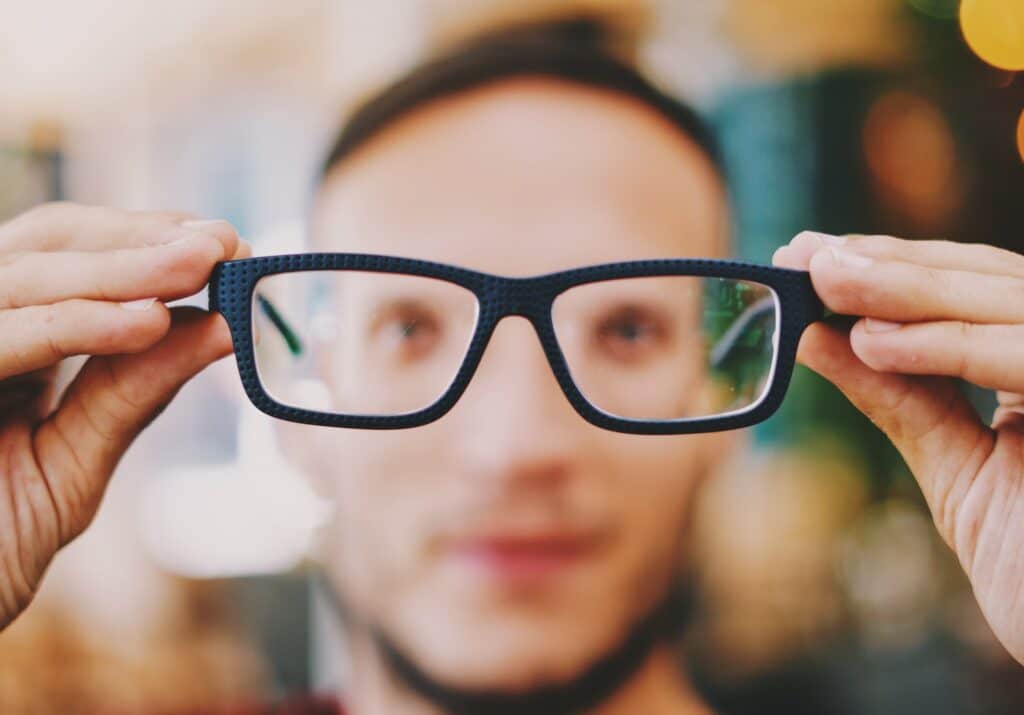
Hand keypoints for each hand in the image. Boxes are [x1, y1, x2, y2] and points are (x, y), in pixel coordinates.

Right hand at [0, 203, 249, 627]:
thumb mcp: (75, 459)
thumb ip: (134, 390)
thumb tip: (222, 324)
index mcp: (5, 338)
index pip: (67, 254)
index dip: (143, 237)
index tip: (224, 241)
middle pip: (43, 242)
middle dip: (138, 239)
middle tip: (223, 243)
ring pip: (25, 277)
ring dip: (121, 268)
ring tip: (203, 267)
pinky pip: (2, 339)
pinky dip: (77, 325)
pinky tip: (148, 323)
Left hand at [774, 231, 1023, 663]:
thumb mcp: (955, 466)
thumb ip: (898, 396)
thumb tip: (815, 334)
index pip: (978, 286)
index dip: (897, 264)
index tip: (814, 254)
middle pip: (994, 279)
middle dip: (893, 265)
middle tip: (806, 255)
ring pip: (1012, 300)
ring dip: (910, 288)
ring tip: (825, 281)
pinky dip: (950, 346)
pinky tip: (872, 344)